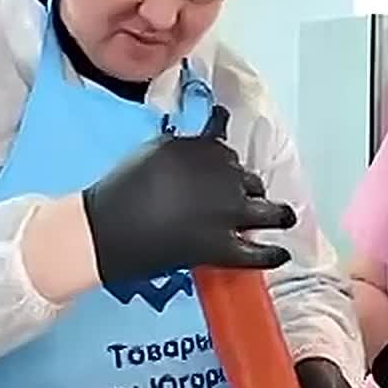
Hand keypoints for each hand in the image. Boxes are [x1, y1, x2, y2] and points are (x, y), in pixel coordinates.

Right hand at [81, 104, 296, 284]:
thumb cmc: (122, 188)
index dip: (228, 167)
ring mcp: (227, 213)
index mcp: (205, 150)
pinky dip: (273, 253)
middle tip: (239, 202)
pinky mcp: (222, 247)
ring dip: (276, 214)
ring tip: (282, 218)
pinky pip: (259, 252)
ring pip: (268, 211)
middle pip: (251, 180)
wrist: (106, 229)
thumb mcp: (157, 151)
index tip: (227, 174)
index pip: (228, 154)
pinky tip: (281, 253)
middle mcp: (223, 176)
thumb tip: (214, 134)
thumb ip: (189, 146)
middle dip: (247, 189)